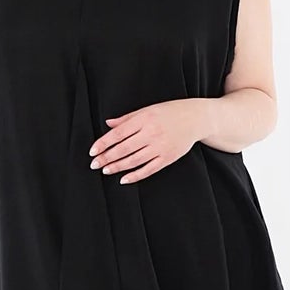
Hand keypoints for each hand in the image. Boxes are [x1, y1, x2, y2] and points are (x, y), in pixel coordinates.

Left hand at [88, 100, 204, 183]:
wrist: (196, 118)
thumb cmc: (170, 112)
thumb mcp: (147, 110)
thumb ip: (127, 118)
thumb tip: (108, 124)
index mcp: (144, 119)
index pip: (118, 134)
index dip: (103, 143)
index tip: (93, 151)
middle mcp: (151, 133)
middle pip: (124, 149)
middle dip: (107, 157)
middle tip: (94, 164)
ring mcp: (160, 147)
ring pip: (134, 160)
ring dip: (118, 167)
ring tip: (106, 170)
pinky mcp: (168, 158)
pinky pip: (149, 169)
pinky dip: (135, 176)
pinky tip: (124, 179)